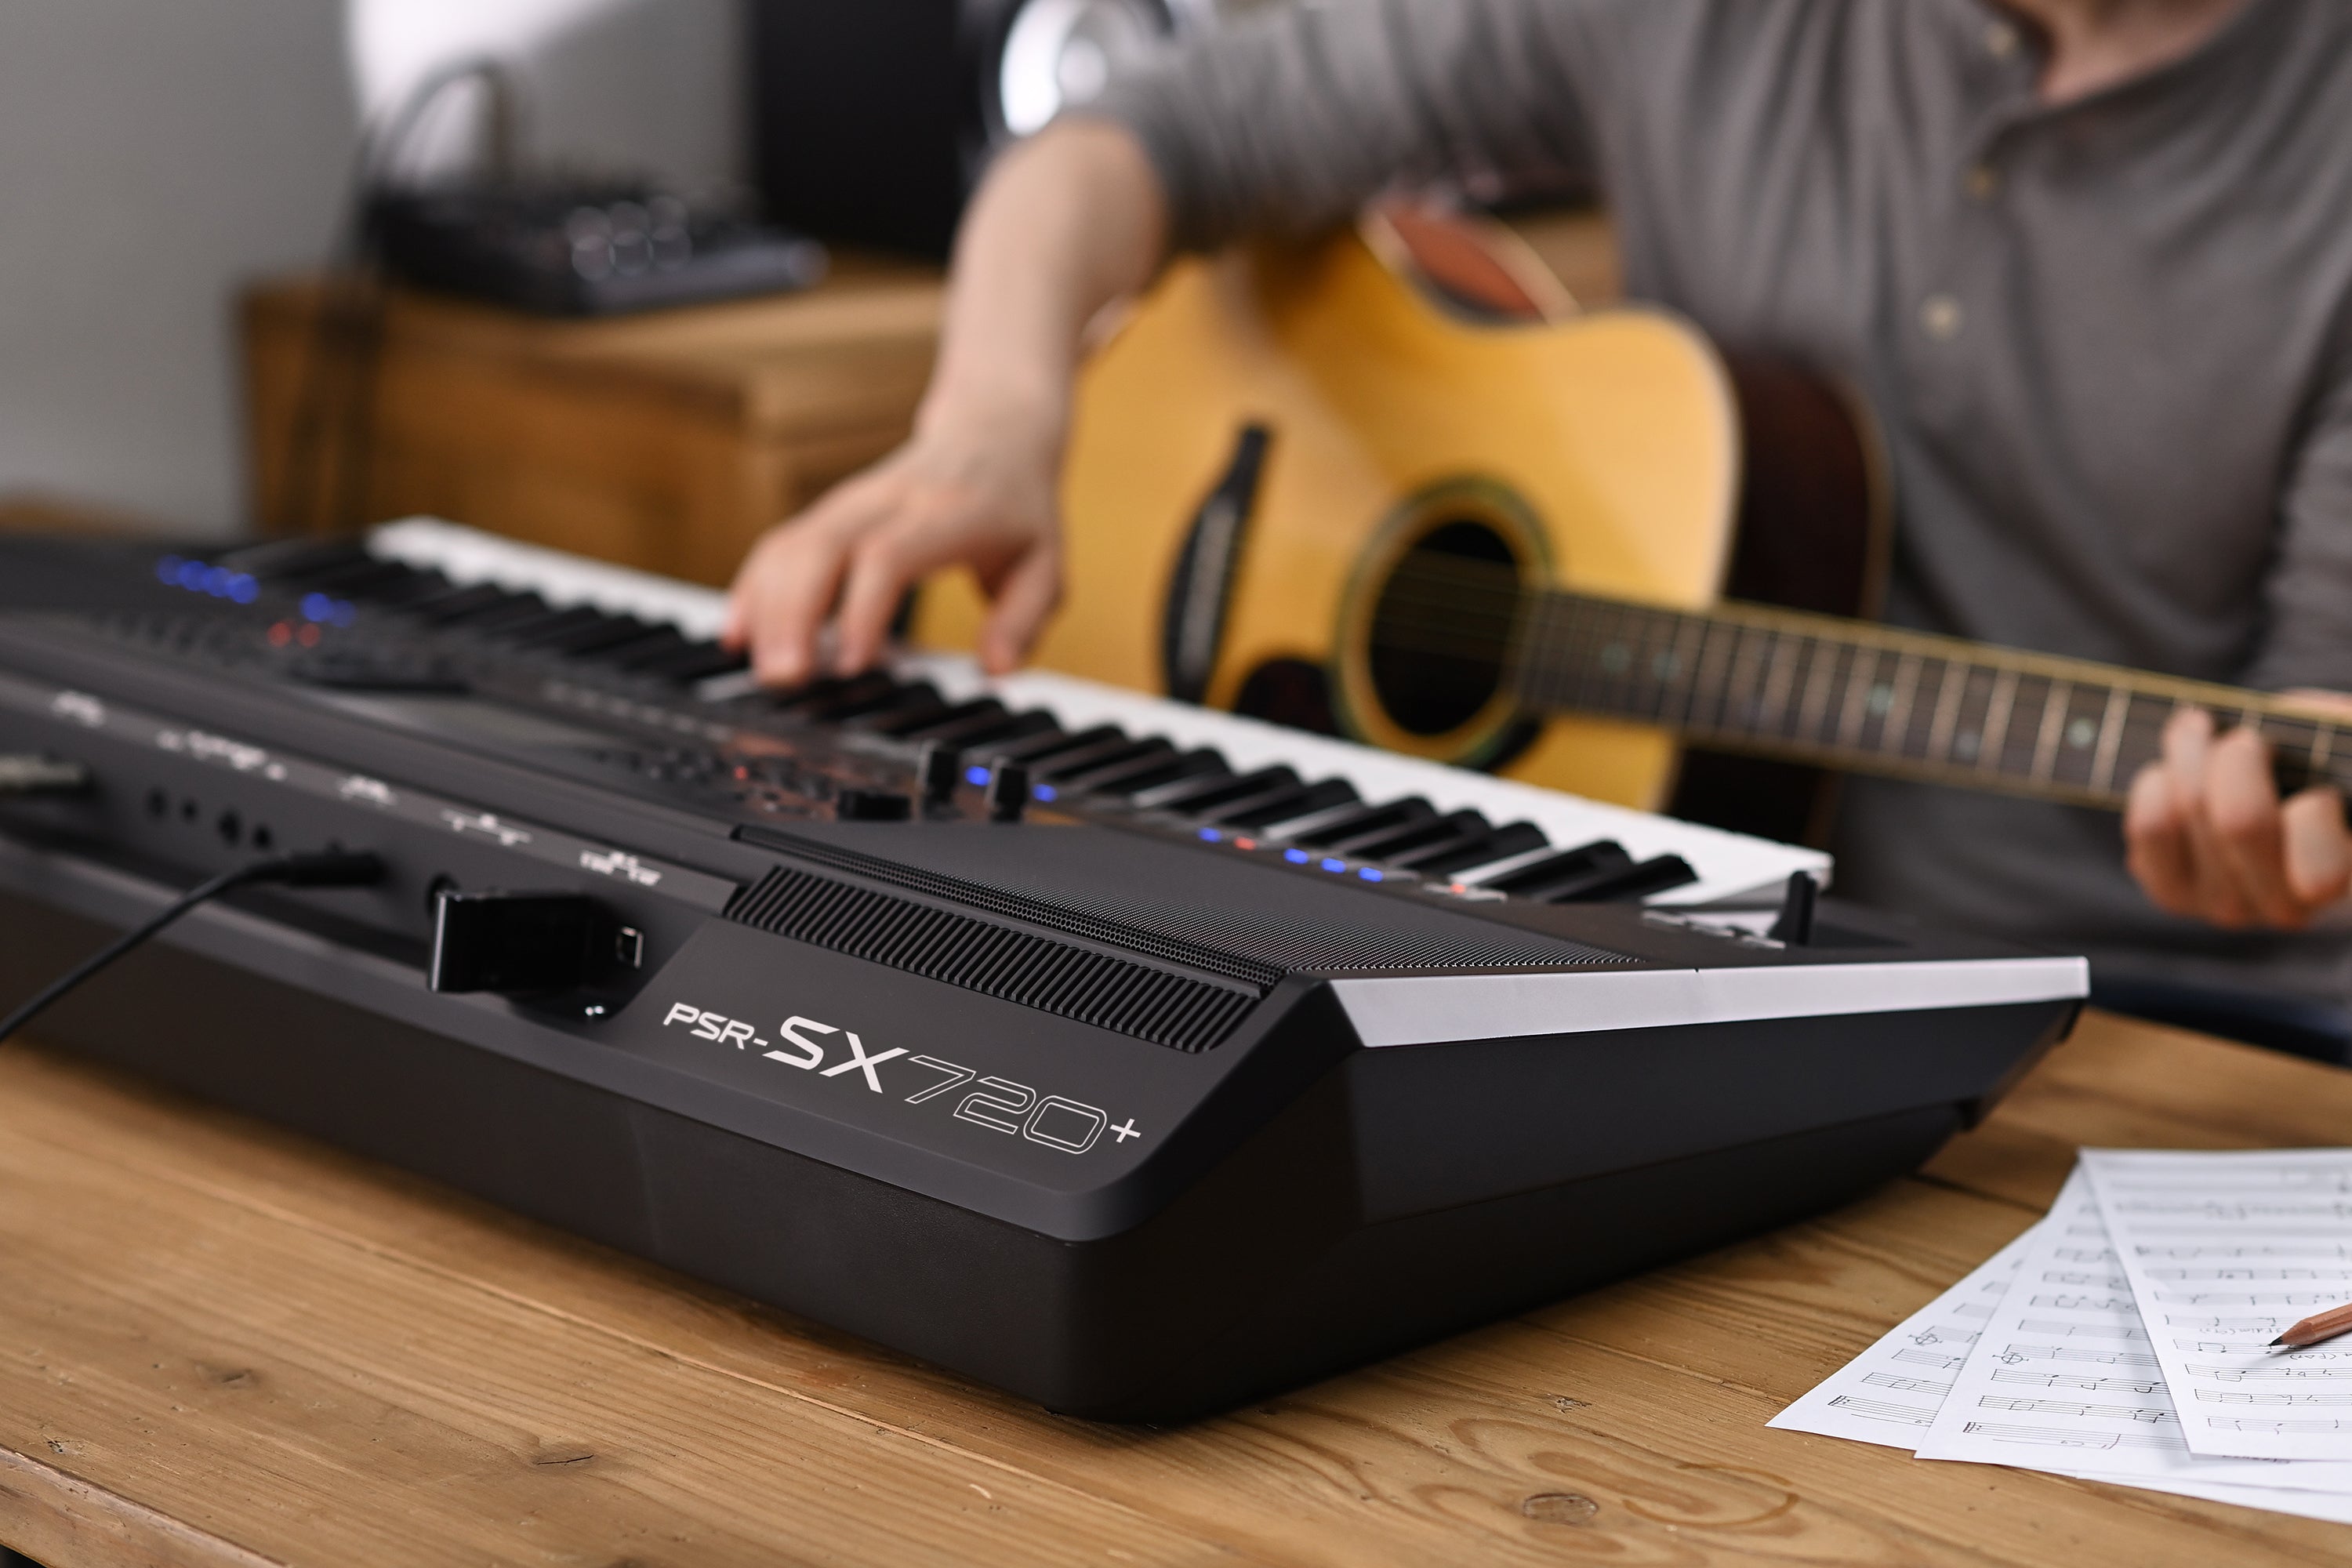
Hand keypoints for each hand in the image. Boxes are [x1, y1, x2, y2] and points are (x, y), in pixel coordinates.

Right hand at [720, 119, 1166, 687]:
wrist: (995, 430)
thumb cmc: (1018, 506)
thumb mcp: (1045, 563)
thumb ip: (1025, 619)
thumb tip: (996, 668)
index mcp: (947, 515)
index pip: (888, 555)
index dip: (863, 609)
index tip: (853, 664)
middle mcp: (890, 502)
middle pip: (822, 547)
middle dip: (794, 613)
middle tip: (785, 676)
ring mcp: (852, 503)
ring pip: (791, 544)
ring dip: (766, 605)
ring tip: (762, 667)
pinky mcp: (830, 512)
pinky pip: (779, 545)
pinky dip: (754, 587)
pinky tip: (737, 632)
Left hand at [2123, 694, 2351, 928]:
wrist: (2284, 811)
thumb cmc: (2325, 773)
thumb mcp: (2341, 753)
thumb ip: (2335, 746)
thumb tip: (2318, 722)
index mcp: (2342, 878)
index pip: (2321, 870)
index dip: (2314, 808)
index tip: (2314, 782)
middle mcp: (2284, 908)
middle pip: (2240, 821)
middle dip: (2237, 756)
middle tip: (2245, 736)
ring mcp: (2225, 906)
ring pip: (2184, 815)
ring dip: (2188, 755)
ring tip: (2198, 731)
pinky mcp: (2173, 893)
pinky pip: (2147, 826)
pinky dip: (2154, 782)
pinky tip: (2171, 770)